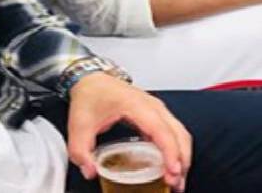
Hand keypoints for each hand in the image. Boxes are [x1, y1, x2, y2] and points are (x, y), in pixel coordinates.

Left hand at [67, 73, 190, 190]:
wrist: (91, 79)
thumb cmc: (91, 96)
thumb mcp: (79, 125)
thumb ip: (81, 151)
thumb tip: (90, 171)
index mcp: (135, 105)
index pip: (160, 129)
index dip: (170, 151)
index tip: (173, 171)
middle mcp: (151, 105)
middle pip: (178, 134)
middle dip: (181, 161)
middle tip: (175, 184)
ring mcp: (157, 109)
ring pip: (180, 134)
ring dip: (182, 157)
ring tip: (176, 180)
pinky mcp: (156, 115)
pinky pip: (174, 133)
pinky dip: (177, 151)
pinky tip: (170, 167)